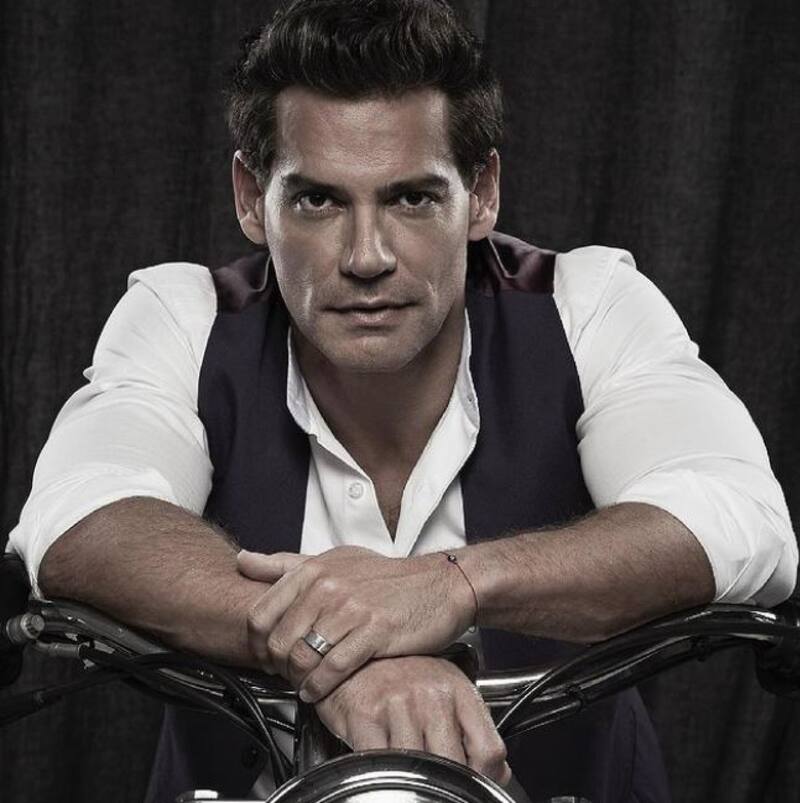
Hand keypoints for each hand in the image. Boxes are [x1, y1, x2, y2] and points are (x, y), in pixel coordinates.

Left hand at [238, 546, 474, 699]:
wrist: (440, 584)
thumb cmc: (387, 577)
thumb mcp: (335, 559)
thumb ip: (285, 564)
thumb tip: (242, 561)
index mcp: (314, 569)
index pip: (261, 614)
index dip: (257, 643)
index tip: (267, 655)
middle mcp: (328, 586)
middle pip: (278, 641)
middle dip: (277, 666)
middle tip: (286, 675)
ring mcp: (351, 609)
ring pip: (302, 657)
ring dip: (297, 679)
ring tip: (303, 683)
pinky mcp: (374, 632)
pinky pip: (332, 669)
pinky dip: (318, 687)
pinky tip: (318, 691)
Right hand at [315, 655, 510, 786]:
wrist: (351, 654)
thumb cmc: (398, 673)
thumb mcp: (443, 689)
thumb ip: (471, 728)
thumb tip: (498, 773)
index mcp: (457, 689)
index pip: (489, 749)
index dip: (485, 778)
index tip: (474, 785)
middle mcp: (431, 694)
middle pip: (455, 764)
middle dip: (448, 784)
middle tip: (438, 786)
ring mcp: (399, 703)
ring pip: (419, 768)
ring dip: (413, 780)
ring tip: (408, 776)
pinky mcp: (367, 714)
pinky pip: (382, 762)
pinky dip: (384, 774)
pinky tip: (384, 769)